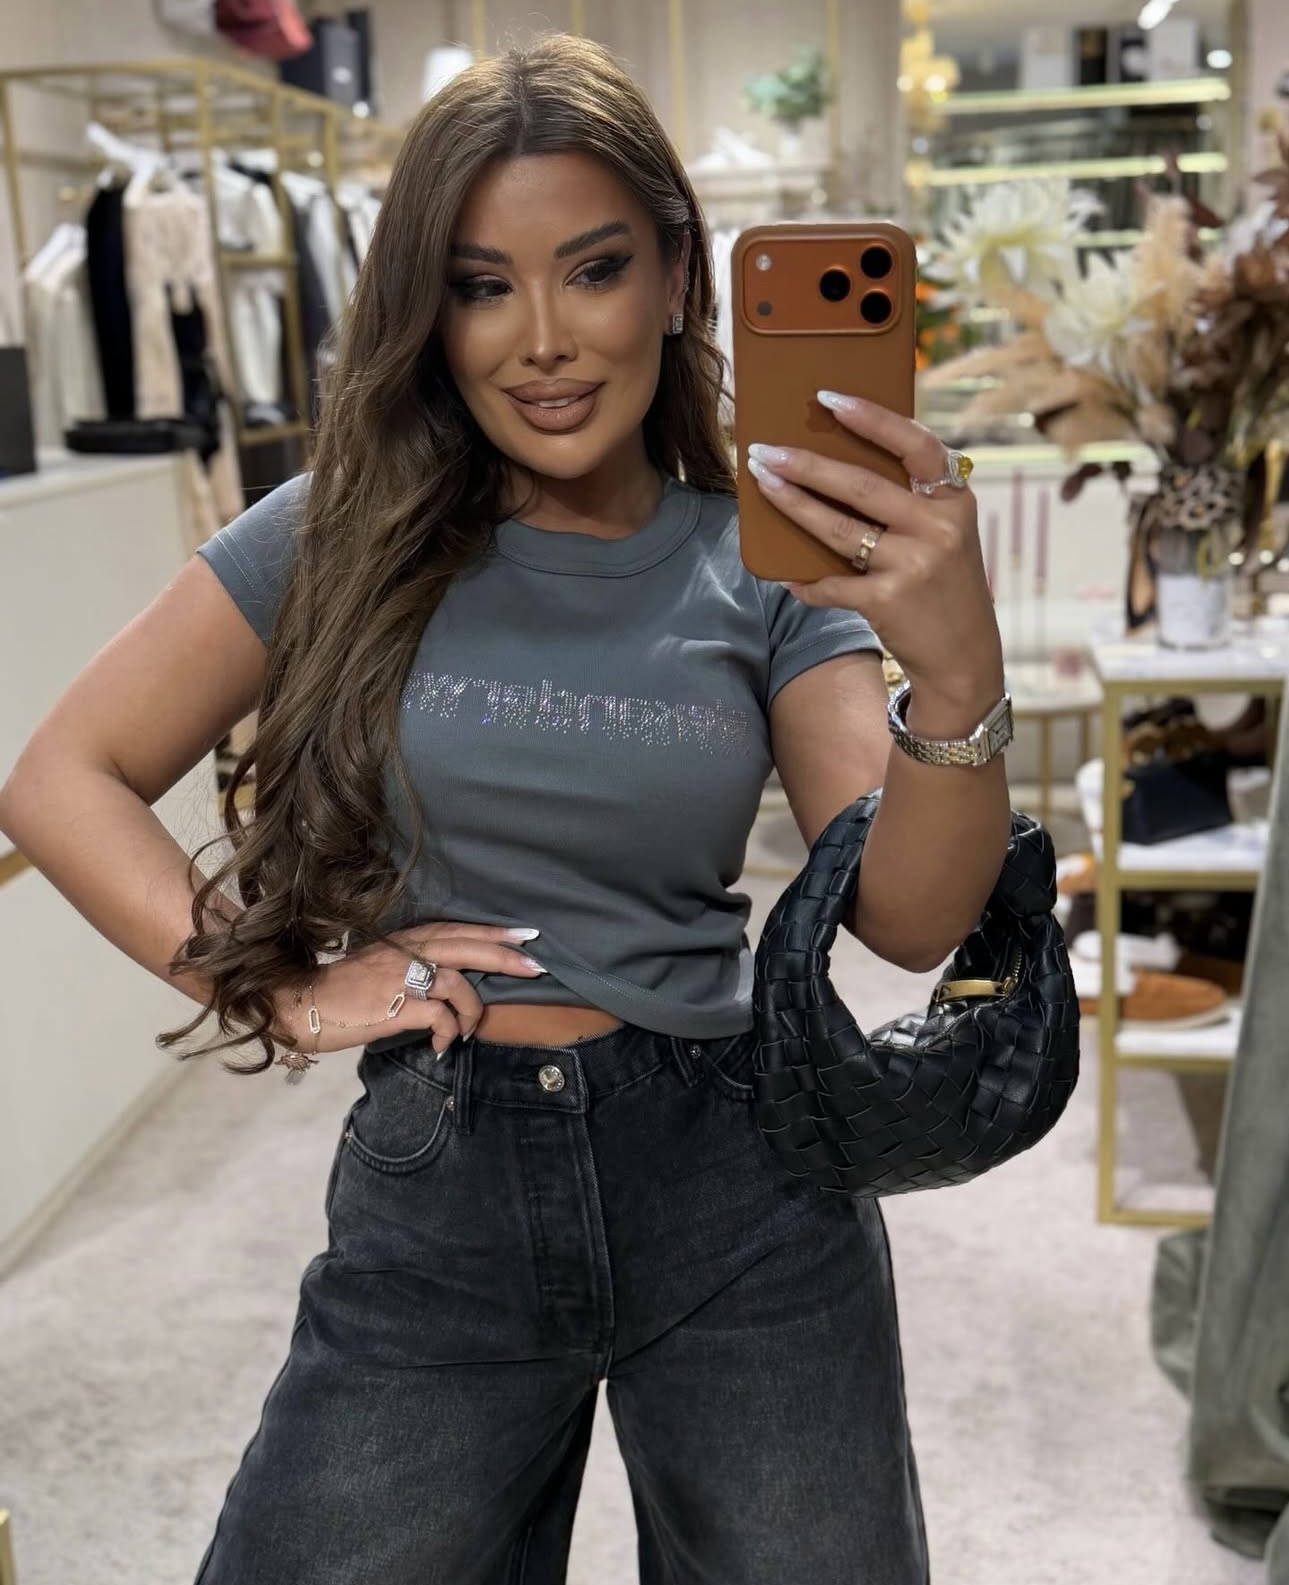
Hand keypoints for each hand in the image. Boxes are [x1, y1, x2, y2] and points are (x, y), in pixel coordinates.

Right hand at [273, 921, 546, 1057]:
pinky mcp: (394, 1006)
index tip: (524, 934)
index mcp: (404, 940)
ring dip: (473, 1009)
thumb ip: (412, 963)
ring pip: (458, 983)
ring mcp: (400, 977)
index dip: (492, 932)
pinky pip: (439, 1017)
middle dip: (504, 955)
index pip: (456, 930)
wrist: (300, 1004)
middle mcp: (405, 952)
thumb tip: (448, 978)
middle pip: (466, 946)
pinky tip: (442, 1047)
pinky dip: (449, 1032)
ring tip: (469, 1031)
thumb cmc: (340, 991)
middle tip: (535, 966)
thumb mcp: (378, 965)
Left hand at [746, 392, 1003, 714]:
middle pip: (860, 485)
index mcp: (955, 500)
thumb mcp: (946, 534)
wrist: (964, 657)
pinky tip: (785, 576)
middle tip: (764, 450)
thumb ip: (911, 501)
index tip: (828, 398)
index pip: (914, 444)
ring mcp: (913, 565)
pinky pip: (832, 584)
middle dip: (805, 464)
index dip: (871, 418)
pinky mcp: (888, 601)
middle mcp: (939, 528)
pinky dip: (806, 582)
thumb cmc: (944, 586)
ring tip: (763, 484)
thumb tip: (836, 463)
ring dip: (793, 505)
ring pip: (838, 529)